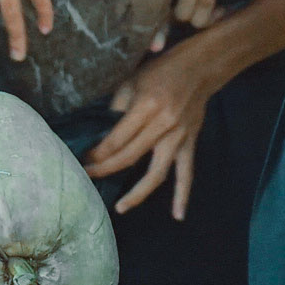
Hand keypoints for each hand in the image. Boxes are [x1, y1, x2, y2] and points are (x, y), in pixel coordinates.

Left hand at [84, 39, 228, 218]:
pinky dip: (183, 196)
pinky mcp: (189, 144)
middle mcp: (162, 126)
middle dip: (105, 169)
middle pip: (129, 157)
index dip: (98, 152)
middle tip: (87, 177)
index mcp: (146, 107)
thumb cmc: (162, 70)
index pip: (116, 139)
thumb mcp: (134, 80)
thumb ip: (118, 107)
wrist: (200, 68)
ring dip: (137, 193)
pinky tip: (177, 216)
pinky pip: (186, 174)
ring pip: (156, 174)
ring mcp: (178, 138)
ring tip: (120, 207)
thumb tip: (104, 133)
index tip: (84, 159)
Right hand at [151, 0, 222, 49]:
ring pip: (186, 18)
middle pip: (162, 22)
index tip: (147, 42)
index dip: (144, 28)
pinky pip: (206, 20)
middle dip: (161, 30)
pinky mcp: (213, 9)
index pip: (144, 11)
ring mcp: (192, 5)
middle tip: (160, 28)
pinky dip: (208, 4)